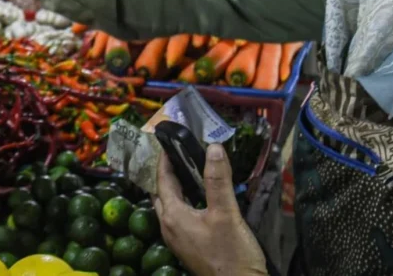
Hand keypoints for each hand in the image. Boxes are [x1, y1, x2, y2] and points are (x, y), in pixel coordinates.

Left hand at [154, 144, 267, 275]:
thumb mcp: (226, 213)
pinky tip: (199, 199)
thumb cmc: (230, 252)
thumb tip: (213, 148)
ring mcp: (177, 239)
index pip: (162, 180)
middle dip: (167, 173)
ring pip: (169, 207)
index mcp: (173, 216)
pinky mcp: (187, 246)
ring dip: (175, 188)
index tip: (169, 141)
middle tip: (178, 154)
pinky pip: (178, 217)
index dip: (165, 159)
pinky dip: (183, 202)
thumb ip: (218, 180)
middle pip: (162, 193)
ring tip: (189, 171)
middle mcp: (169, 227)